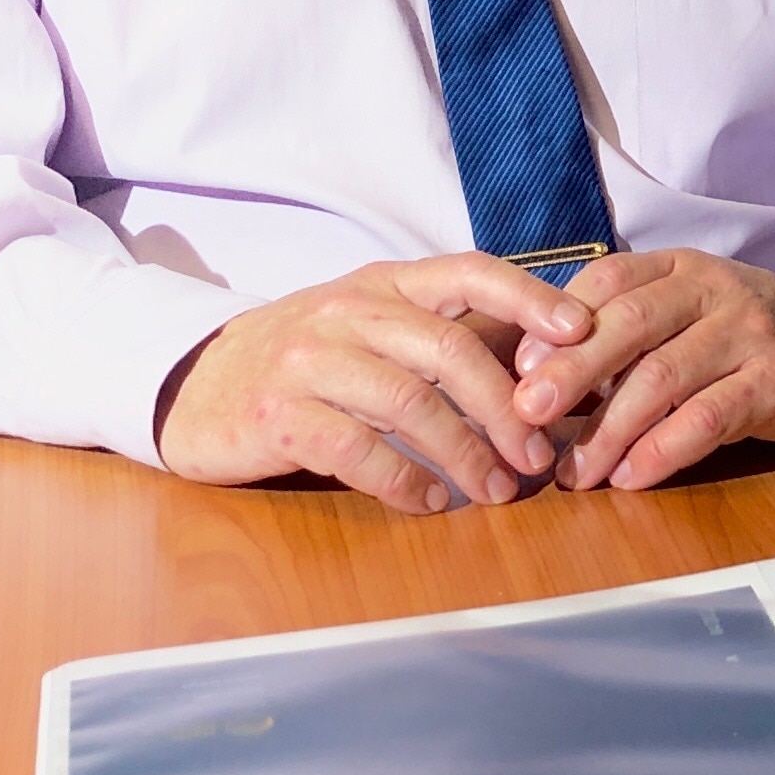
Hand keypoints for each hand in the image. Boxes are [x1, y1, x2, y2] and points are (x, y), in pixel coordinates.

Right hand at [154, 254, 594, 512]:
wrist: (193, 385)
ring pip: (408, 403)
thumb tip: (543, 364)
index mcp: (382, 285)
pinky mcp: (277, 418)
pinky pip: (355, 450)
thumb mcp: (369, 327)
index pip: (467, 273)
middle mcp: (347, 313)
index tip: (581, 332)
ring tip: (497, 490)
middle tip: (540, 455)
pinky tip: (430, 501)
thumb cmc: (305, 361)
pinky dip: (403, 481)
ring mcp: (307, 362)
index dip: (529, 298)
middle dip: (506, 408)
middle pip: (449, 351)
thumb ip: (441, 337)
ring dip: (465, 453)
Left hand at [509, 250, 774, 491]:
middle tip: (526, 414)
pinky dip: (664, 450)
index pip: (608, 281)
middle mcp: (714, 290)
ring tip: (575, 472)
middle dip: (571, 373)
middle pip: (628, 326)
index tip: (517, 368)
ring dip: (610, 430)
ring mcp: (749, 334)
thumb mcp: (689, 312)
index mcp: (680, 268)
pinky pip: (710, 418)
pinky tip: (633, 476)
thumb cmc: (746, 337)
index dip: (556, 324)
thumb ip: (626, 333)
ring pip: (663, 377)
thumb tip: (538, 377)